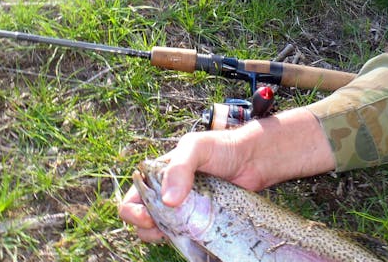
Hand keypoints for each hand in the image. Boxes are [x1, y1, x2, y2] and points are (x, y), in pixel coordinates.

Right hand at [117, 107, 334, 241]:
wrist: (255, 159)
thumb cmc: (224, 147)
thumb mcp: (196, 147)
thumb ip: (179, 168)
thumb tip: (168, 201)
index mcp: (159, 175)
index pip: (132, 198)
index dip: (132, 211)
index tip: (147, 216)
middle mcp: (168, 193)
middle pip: (142, 220)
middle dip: (146, 227)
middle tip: (163, 228)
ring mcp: (184, 209)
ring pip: (162, 230)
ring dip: (164, 235)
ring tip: (180, 231)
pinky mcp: (200, 220)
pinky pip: (185, 235)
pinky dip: (184, 239)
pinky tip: (193, 235)